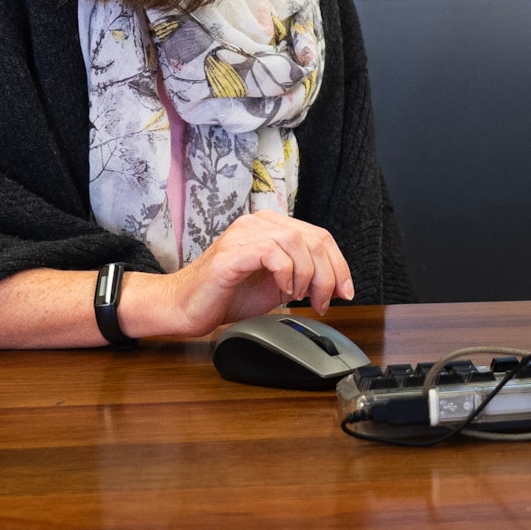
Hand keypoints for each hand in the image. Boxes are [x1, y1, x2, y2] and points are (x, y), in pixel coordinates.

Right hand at [125, 211, 354, 338]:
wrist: (185, 307)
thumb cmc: (227, 296)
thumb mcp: (277, 284)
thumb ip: (303, 274)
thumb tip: (334, 284)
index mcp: (272, 226)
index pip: (320, 236)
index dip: (339, 265)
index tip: (345, 292)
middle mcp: (259, 222)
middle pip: (314, 238)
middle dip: (328, 274)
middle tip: (323, 301)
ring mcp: (244, 234)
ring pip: (297, 243)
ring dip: (306, 275)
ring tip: (296, 297)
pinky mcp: (232, 252)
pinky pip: (273, 253)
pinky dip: (285, 274)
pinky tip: (281, 292)